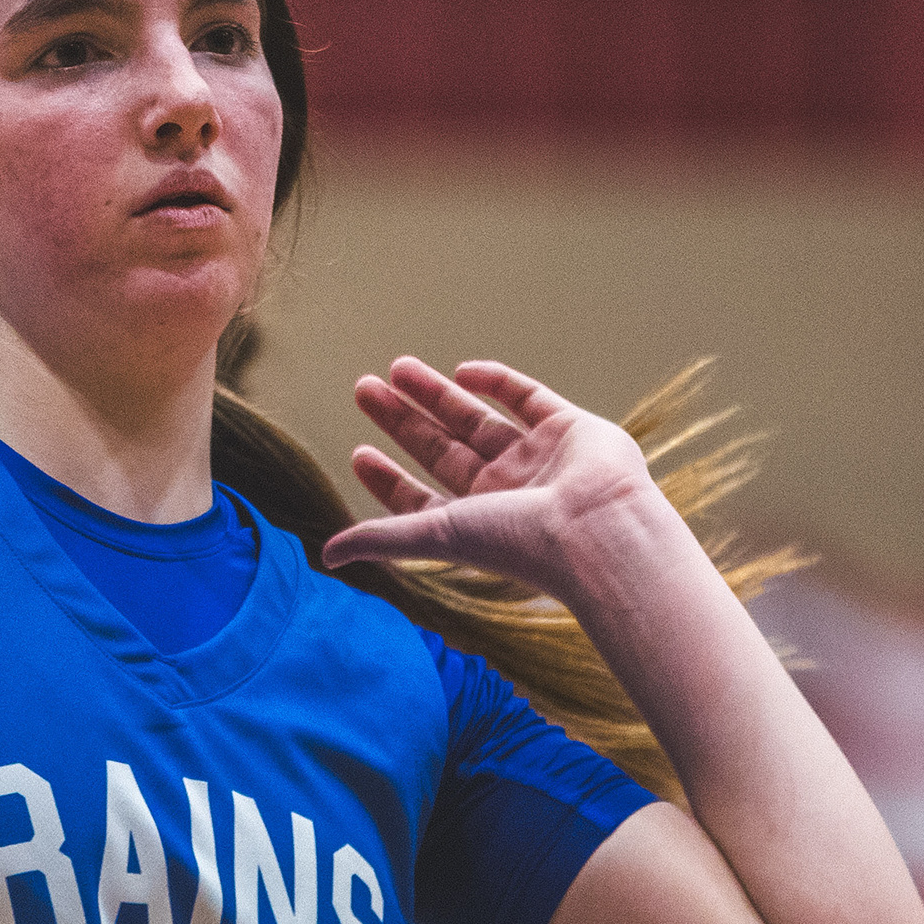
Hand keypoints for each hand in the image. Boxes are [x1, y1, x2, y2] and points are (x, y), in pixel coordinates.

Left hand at [322, 356, 684, 603]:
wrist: (598, 527)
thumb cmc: (519, 542)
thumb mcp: (438, 533)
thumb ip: (382, 538)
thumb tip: (325, 555)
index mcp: (474, 524)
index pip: (420, 499)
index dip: (388, 479)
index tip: (359, 453)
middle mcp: (504, 493)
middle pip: (441, 449)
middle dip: (402, 421)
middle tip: (363, 388)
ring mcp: (536, 459)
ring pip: (476, 419)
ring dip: (435, 394)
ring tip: (395, 368)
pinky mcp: (568, 428)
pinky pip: (527, 398)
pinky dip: (496, 382)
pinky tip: (462, 372)